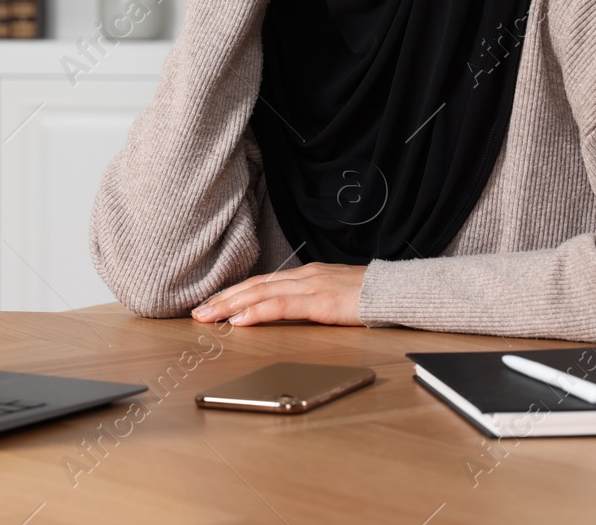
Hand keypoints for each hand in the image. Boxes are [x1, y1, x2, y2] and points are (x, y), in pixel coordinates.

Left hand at [190, 263, 365, 326]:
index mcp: (306, 275)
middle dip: (223, 299)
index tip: (212, 304)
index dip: (234, 293)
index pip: (261, 282)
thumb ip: (310, 300)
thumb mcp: (333, 296)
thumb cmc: (369, 297)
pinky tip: (241, 320)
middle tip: (197, 312)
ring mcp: (312, 286)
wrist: (398, 291)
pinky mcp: (321, 302)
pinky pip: (283, 306)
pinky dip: (258, 312)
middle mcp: (304, 276)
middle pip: (255, 286)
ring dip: (231, 305)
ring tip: (209, 316)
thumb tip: (286, 313)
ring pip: (262, 293)